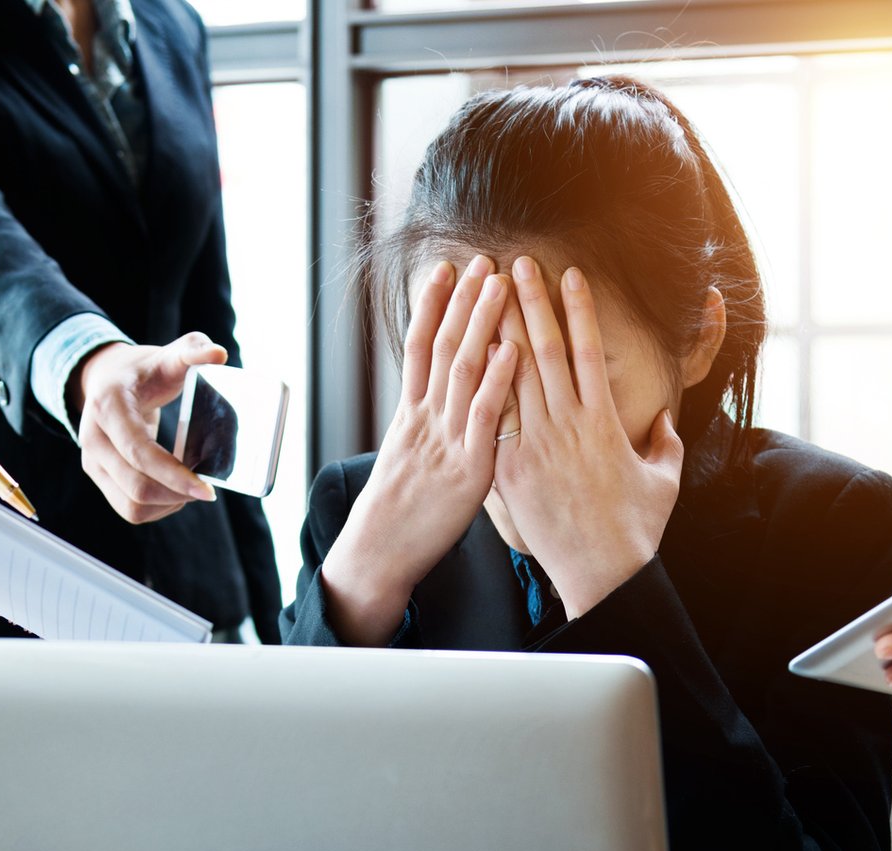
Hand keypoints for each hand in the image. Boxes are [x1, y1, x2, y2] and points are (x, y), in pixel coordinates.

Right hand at [73, 334, 222, 522]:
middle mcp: (92, 438)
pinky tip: (174, 492)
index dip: (175, 475)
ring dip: (167, 505)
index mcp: (108, 406)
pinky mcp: (98, 477)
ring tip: (190, 489)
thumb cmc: (143, 370)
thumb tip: (218, 354)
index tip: (208, 489)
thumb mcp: (166, 355)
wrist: (106, 379)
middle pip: (136, 487)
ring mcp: (91, 461)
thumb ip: (192, 350)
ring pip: (132, 506)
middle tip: (206, 490)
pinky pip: (128, 510)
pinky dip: (157, 509)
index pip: (140, 453)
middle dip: (177, 495)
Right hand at [319, 255, 516, 644]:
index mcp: (411, 414)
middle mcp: (425, 418)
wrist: (380, 550)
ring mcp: (445, 440)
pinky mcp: (466, 467)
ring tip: (499, 284)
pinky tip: (511, 351)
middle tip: (482, 260)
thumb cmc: (401, 510)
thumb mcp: (407, 457)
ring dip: (482, 323)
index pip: (419, 346)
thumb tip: (442, 400)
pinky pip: (482, 417)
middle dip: (462, 300)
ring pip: (461, 369)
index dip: (431, 305)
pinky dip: (496, 382)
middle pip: (442, 345)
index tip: (444, 269)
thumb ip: (426, 425)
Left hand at [491, 257, 684, 618]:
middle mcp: (568, 424)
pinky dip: (479, 385)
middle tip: (515, 263)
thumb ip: (664, 443)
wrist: (604, 572)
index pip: (587, 350)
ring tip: (483, 296)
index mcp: (605, 420)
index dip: (577, 308)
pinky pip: (490, 419)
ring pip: (512, 377)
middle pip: (544, 349)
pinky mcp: (510, 470)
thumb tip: (666, 420)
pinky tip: (465, 355)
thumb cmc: (636, 530)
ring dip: (498, 331)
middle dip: (529, 303)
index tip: (567, 274)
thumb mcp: (664, 480)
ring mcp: (537, 446)